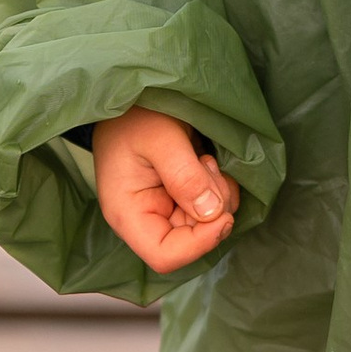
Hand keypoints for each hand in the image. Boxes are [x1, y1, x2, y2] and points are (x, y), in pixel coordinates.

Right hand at [93, 107, 240, 273]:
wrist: (133, 95)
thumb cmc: (135, 114)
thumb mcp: (161, 138)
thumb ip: (185, 176)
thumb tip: (213, 213)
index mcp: (128, 214)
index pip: (165, 256)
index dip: (199, 243)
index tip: (222, 214)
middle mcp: (146, 219)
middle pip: (191, 241)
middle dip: (213, 210)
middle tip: (208, 166)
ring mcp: (165, 210)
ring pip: (206, 225)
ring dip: (219, 196)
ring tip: (205, 160)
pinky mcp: (181, 199)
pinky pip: (210, 208)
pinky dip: (219, 189)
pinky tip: (206, 163)